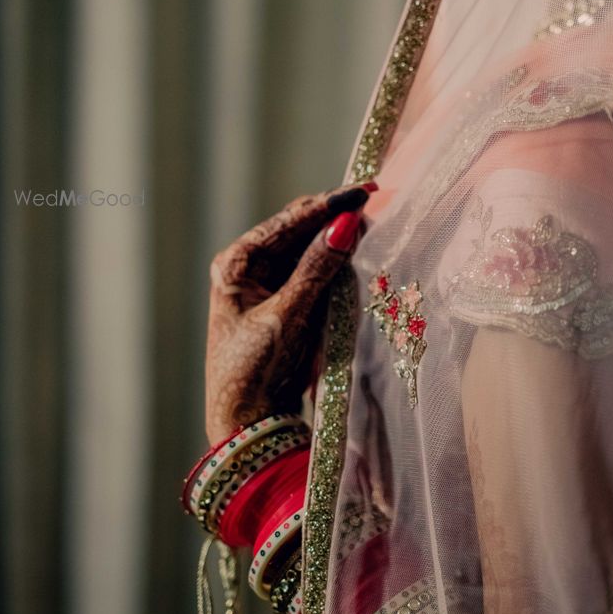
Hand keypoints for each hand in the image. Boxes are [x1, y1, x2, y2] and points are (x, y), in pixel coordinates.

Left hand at [205, 183, 373, 444]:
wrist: (247, 424)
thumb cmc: (253, 371)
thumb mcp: (286, 317)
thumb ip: (316, 271)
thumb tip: (345, 225)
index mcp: (237, 263)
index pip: (288, 221)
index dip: (327, 204)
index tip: (364, 189)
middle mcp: (251, 268)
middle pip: (300, 231)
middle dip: (336, 218)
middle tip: (375, 202)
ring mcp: (270, 285)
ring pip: (312, 251)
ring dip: (340, 240)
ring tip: (373, 225)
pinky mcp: (288, 305)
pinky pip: (318, 275)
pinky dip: (339, 266)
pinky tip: (360, 256)